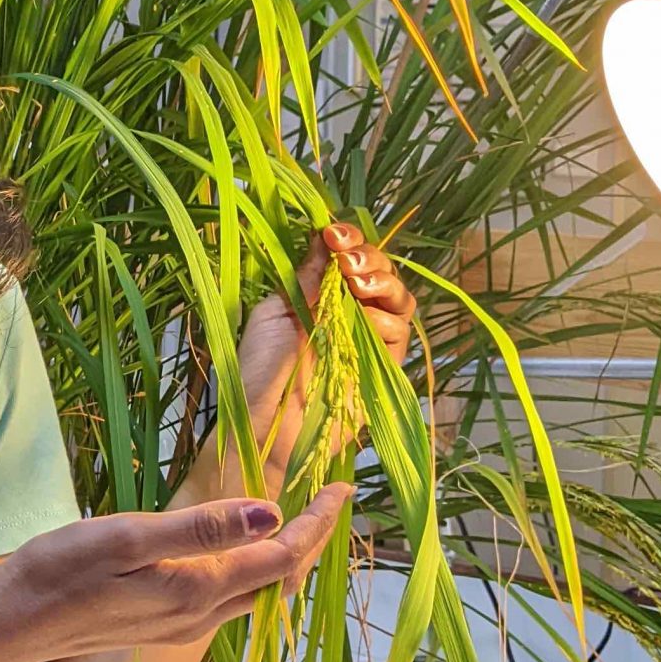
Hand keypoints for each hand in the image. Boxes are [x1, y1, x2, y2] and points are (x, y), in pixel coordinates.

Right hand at [0, 486, 352, 661]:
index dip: (317, 521)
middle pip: (276, 579)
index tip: (343, 486)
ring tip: (298, 520)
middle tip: (330, 498)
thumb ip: (200, 528)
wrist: (8, 627)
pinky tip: (239, 552)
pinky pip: (225, 601)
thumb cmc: (57, 572)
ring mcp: (179, 629)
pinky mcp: (158, 629)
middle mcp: (199, 618)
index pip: (280, 554)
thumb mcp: (126, 538)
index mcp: (198, 591)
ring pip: (253, 594)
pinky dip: (249, 571)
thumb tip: (271, 513)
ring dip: (281, 558)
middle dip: (309, 540)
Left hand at [238, 222, 415, 479]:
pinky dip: (386, 323)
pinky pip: (400, 335)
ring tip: (359, 286)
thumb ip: (305, 279)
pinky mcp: (384, 367)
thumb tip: (323, 237)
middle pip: (379, 272)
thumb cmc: (260, 372)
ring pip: (398, 299)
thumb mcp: (275, 314)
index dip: (348, 239)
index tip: (334, 233)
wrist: (267, 427)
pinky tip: (366, 322)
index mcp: (319, 295)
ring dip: (383, 284)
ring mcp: (369, 339)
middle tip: (349, 262)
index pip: (346, 257)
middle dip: (369, 258)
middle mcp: (349, 312)